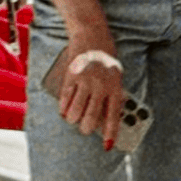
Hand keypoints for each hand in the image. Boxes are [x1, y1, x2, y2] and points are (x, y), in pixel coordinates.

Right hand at [52, 20, 127, 151]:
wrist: (91, 34)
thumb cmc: (106, 56)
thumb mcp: (116, 75)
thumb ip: (112, 94)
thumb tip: (105, 117)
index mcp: (115, 86)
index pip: (113, 117)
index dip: (109, 134)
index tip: (107, 146)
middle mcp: (100, 86)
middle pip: (90, 119)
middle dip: (86, 129)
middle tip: (85, 128)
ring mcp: (84, 81)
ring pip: (75, 113)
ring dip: (73, 119)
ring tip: (74, 118)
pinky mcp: (70, 76)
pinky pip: (65, 100)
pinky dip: (64, 109)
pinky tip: (65, 111)